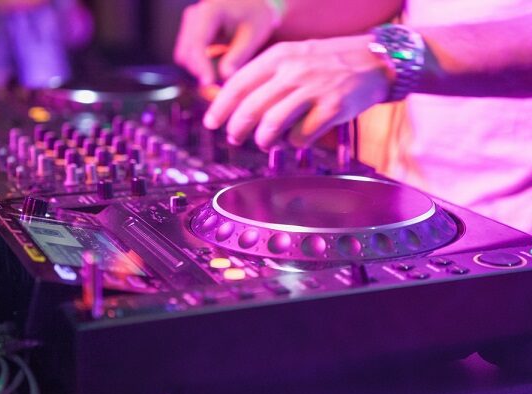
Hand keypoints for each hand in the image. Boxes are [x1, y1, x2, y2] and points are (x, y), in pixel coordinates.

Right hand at [174, 0, 280, 84]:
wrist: (254, 5)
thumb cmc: (256, 16)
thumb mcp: (252, 36)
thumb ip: (238, 57)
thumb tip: (224, 78)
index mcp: (208, 12)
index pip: (197, 44)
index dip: (200, 67)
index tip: (209, 84)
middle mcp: (193, 16)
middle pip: (186, 53)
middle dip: (200, 72)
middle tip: (218, 87)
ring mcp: (190, 25)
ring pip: (185, 57)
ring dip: (200, 71)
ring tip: (222, 77)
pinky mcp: (191, 34)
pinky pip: (189, 57)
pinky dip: (201, 67)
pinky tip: (218, 70)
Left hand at [203, 35, 391, 149]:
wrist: (376, 60)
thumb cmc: (330, 62)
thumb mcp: (295, 56)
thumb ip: (268, 75)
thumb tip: (237, 102)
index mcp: (279, 56)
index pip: (238, 84)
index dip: (220, 107)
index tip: (211, 123)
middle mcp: (293, 71)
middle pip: (251, 107)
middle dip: (236, 128)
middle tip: (234, 138)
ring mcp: (313, 90)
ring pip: (272, 124)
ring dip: (263, 140)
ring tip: (264, 144)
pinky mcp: (332, 109)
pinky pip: (301, 136)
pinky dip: (293, 143)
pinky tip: (296, 140)